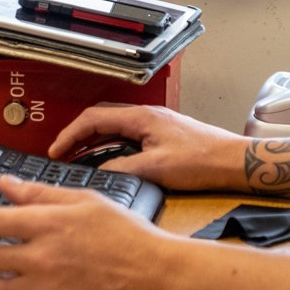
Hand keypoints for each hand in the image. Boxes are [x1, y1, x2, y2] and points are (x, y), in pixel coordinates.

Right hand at [50, 104, 249, 191]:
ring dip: (94, 139)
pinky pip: (128, 135)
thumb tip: (99, 174)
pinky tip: (108, 161)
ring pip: (114, 126)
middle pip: (101, 118)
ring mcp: (156, 124)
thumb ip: (123, 170)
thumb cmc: (202, 162)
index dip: (70, 134)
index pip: (94, 118)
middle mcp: (146, 115)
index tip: (55, 151)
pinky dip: (111, 145)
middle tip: (61, 154)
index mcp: (141, 118)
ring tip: (77, 158)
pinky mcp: (164, 135)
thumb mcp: (156, 169)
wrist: (234, 162)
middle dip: (77, 134)